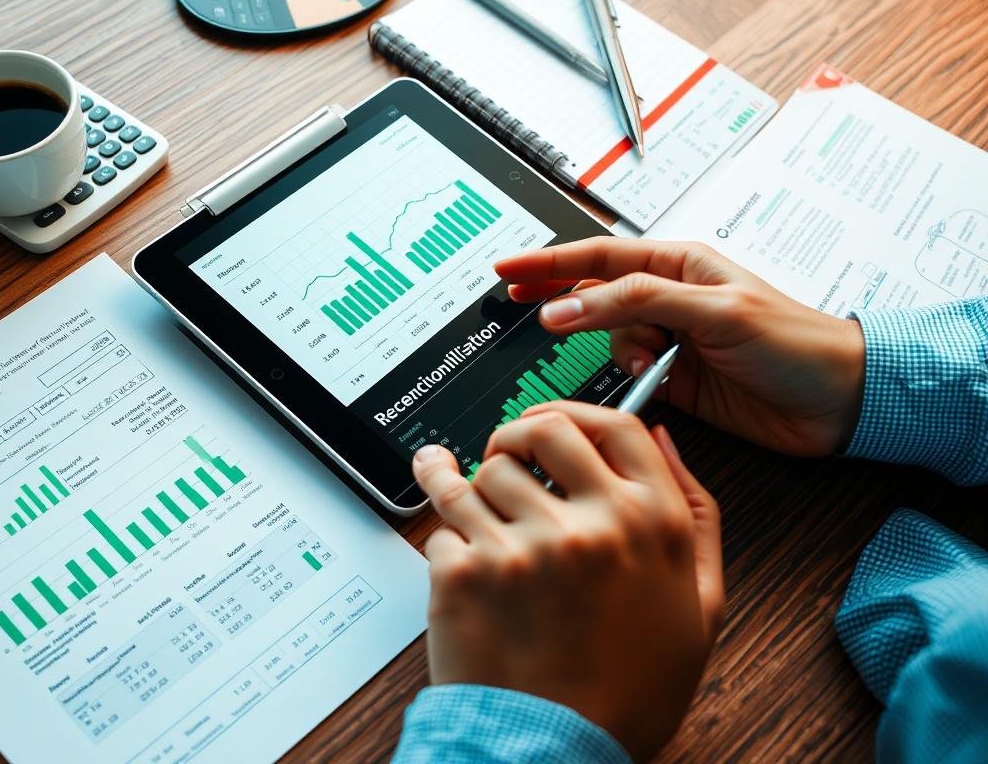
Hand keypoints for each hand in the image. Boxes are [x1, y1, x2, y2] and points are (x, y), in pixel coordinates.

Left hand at [413, 402, 722, 760]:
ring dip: (480, 491)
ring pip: (483, 473)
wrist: (558, 752)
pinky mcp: (465, 573)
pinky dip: (446, 537)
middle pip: (542, 429)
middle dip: (518, 435)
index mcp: (650, 523)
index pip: (613, 423)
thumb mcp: (701, 604)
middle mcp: (590, 525)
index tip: (552, 423)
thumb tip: (663, 440)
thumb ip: (695, 512)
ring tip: (487, 525)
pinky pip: (441, 522)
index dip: (576, 412)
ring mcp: (523, 547)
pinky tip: (456, 548)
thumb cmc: (627, 688)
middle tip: (508, 456)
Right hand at [494, 237, 866, 455]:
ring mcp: (670, 340)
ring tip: (653, 366)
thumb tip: (568, 308)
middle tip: (514, 301)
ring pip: (609, 340)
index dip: (549, 262)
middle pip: (594, 294)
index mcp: (679, 265)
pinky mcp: (674, 380)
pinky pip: (629, 375)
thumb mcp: (713, 309)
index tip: (507, 269)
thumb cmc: (794, 340)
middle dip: (558, 299)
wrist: (837, 401)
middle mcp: (670, 299)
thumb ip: (636, 304)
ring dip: (617, 353)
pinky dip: (628, 382)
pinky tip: (651, 383)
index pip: (598, 256)